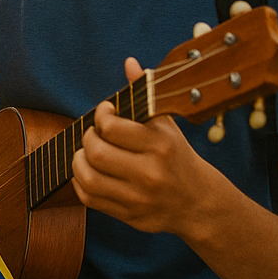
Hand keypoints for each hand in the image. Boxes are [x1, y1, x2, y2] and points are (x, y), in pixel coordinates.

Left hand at [72, 56, 222, 236]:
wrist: (199, 202)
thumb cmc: (177, 157)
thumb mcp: (166, 125)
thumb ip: (145, 93)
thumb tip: (129, 63)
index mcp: (161, 146)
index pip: (112, 127)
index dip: (100, 116)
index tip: (104, 113)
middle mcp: (151, 173)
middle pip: (96, 153)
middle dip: (87, 139)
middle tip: (93, 135)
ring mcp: (139, 198)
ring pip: (89, 178)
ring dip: (78, 161)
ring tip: (86, 153)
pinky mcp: (129, 216)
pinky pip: (90, 198)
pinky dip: (80, 182)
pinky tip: (88, 172)